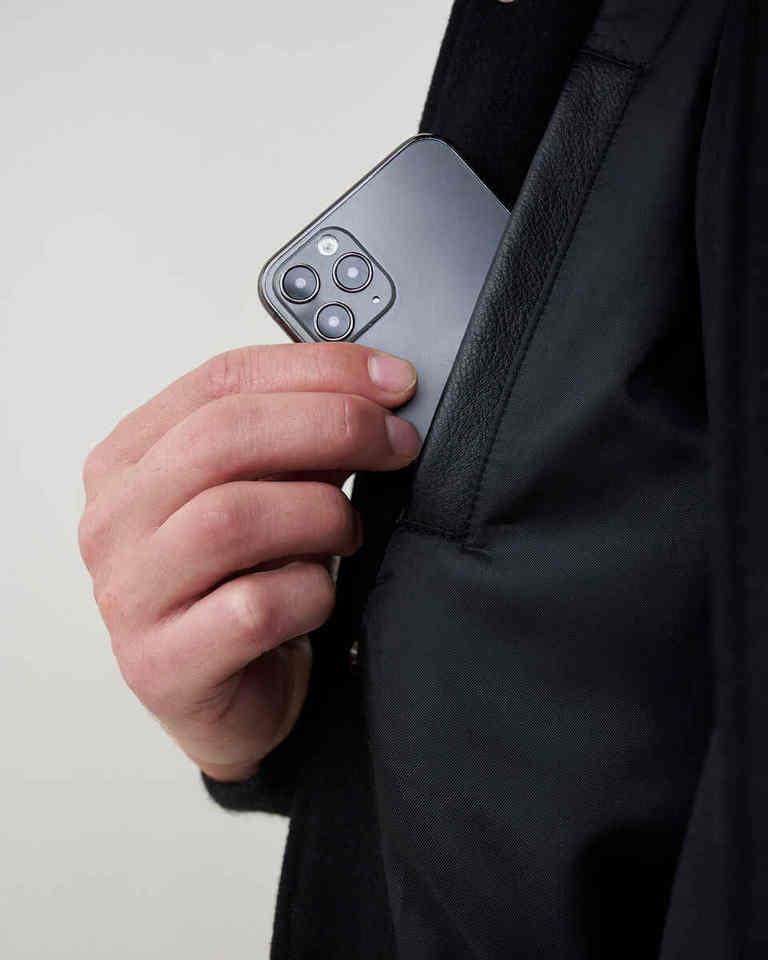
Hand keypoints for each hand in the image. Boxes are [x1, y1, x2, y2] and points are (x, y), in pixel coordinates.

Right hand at [78, 343, 418, 781]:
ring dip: (320, 515)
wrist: (239, 699)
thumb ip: (296, 441)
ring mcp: (128, 594)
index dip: (316, 369)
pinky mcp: (161, 664)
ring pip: (231, 519)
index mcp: (131, 459)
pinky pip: (252, 607)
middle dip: (331, 427)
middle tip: (397, 441)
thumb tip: (375, 392)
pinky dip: (309, 594)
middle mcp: (115, 519)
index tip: (391, 380)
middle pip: (221, 438)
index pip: (220, 381)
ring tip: (349, 533)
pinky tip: (320, 598)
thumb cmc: (251, 584)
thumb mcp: (268, 494)